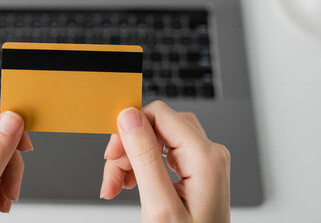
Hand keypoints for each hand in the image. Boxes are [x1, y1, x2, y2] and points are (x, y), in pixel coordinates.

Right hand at [101, 101, 229, 222]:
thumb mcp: (159, 207)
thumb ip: (144, 157)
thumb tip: (129, 116)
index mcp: (206, 157)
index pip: (160, 114)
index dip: (130, 129)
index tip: (111, 154)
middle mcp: (209, 154)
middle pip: (157, 127)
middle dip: (128, 148)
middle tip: (111, 178)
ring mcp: (204, 162)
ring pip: (156, 140)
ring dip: (130, 160)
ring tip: (115, 188)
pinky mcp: (196, 171)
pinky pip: (163, 155)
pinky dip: (141, 168)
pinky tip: (129, 185)